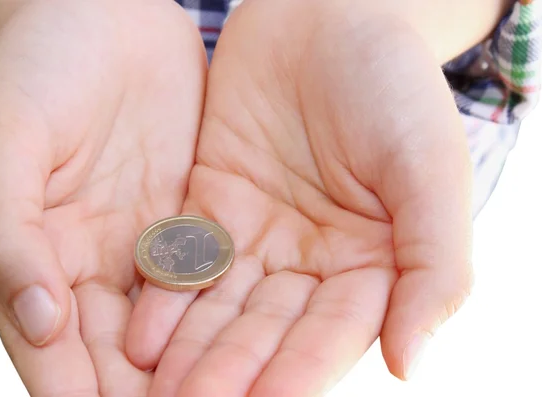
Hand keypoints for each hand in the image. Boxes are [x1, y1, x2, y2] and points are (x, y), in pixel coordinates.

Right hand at [0, 0, 206, 394]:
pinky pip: (210, 279)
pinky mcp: (191, 222)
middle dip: (152, 396)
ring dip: (198, 371)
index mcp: (38, 257)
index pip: (56, 349)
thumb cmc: (38, 70)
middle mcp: (93, 266)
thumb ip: (7, 234)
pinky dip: (228, 316)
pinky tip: (260, 343)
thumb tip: (38, 321)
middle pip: (118, 355)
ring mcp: (146, 247)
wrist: (103, 16)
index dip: (80, 392)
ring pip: (172, 329)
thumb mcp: (4, 146)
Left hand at [126, 1, 473, 395]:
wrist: (329, 15)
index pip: (332, 332)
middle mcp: (311, 259)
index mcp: (371, 261)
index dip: (299, 371)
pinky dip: (166, 293)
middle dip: (232, 369)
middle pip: (268, 328)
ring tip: (156, 385)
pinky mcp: (212, 204)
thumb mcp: (430, 169)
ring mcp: (259, 234)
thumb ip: (433, 265)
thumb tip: (410, 362)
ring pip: (222, 304)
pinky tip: (140, 331)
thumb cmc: (394, 85)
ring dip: (191, 346)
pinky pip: (188, 257)